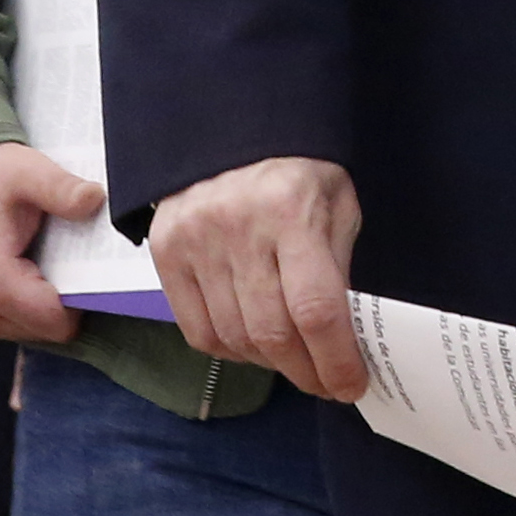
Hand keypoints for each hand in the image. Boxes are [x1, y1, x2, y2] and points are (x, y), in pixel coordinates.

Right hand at [0, 143, 101, 345]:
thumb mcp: (27, 172)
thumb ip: (63, 190)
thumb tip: (95, 200)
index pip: (56, 322)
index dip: (81, 298)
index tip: (87, 267)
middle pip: (43, 330)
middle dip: (60, 299)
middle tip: (61, 258)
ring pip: (26, 330)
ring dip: (38, 302)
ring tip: (36, 259)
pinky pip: (5, 324)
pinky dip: (19, 304)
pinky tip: (19, 269)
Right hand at [150, 157, 367, 400]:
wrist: (228, 129)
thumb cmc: (298, 170)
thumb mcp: (337, 203)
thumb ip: (339, 265)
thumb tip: (344, 340)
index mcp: (292, 212)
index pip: (314, 308)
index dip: (335, 359)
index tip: (351, 386)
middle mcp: (238, 229)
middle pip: (272, 333)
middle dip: (307, 372)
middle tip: (327, 383)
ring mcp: (195, 243)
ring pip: (234, 339)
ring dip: (271, 365)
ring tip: (296, 362)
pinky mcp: (164, 253)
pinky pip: (198, 331)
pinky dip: (231, 351)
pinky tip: (254, 346)